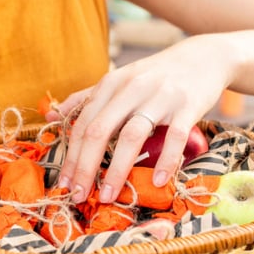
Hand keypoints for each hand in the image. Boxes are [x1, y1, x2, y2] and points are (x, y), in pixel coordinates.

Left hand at [46, 34, 238, 203]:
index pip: (82, 124)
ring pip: (131, 135)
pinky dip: (166, 161)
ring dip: (117, 170)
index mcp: (111, 84)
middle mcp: (131, 88)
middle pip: (99, 131)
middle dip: (85, 167)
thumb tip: (50, 113)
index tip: (64, 184)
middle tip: (78, 195)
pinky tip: (159, 181)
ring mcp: (160, 97)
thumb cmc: (156, 76)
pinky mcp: (187, 105)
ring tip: (108, 196)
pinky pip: (174, 137)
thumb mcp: (118, 80)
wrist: (203, 57)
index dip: (70, 156)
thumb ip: (86, 97)